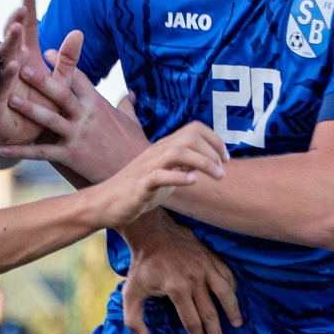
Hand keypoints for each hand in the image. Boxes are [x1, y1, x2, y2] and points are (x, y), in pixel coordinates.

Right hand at [0, 0, 54, 154]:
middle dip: (16, 23)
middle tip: (21, 9)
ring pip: (5, 59)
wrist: (24, 140)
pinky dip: (7, 76)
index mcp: (28, 59)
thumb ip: (68, 60)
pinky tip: (13, 66)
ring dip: (9, 44)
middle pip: (13, 40)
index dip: (29, 12)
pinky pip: (2, 87)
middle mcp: (13, 67)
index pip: (29, 30)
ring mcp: (4, 83)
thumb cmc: (41, 108)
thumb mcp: (60, 83)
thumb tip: (78, 31)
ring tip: (16, 29)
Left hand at [0, 30, 151, 182]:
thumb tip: (130, 94)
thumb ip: (126, 105)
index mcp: (98, 104)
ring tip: (10, 99)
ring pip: (50, 119)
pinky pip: (43, 153)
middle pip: (62, 93)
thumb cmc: (134, 147)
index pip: (78, 77)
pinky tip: (3, 149)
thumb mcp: (132, 122)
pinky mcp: (72, 156)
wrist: (137, 174)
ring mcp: (78, 136)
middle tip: (22, 67)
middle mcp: (87, 116)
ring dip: (29, 109)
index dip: (62, 62)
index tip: (46, 50)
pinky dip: (22, 151)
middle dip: (42, 80)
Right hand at [80, 122, 225, 231]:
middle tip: (223, 172)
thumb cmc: (137, 190)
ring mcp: (147, 167)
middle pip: (190, 137)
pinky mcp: (140, 184)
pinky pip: (160, 175)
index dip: (215, 140)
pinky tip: (193, 182)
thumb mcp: (165, 175)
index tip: (226, 159)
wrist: (107, 204)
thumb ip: (183, 166)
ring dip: (203, 162)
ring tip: (217, 176)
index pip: (194, 129)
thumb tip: (205, 162)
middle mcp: (157, 152)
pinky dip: (179, 177)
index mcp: (164, 147)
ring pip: (179, 152)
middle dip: (213, 152)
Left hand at [122, 218, 240, 333]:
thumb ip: (134, 319)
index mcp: (176, 289)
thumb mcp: (131, 292)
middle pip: (210, 313)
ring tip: (237, 324)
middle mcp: (194, 279)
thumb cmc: (143, 266)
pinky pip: (227, 275)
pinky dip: (233, 289)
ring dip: (232, 310)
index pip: (192, 321)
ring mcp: (206, 267)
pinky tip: (233, 300)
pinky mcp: (211, 257)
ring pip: (225, 293)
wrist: (153, 233)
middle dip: (217, 333)